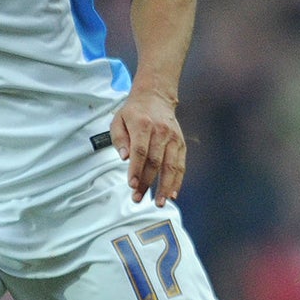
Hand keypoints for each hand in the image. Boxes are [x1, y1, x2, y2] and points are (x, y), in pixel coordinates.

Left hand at [111, 80, 185, 204]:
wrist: (156, 97)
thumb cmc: (134, 112)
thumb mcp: (118, 120)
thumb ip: (119, 139)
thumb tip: (124, 157)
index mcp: (143, 125)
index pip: (140, 151)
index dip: (136, 169)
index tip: (132, 185)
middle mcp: (161, 132)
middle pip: (155, 162)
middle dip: (147, 183)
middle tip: (138, 198)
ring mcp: (173, 138)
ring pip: (171, 166)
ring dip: (165, 186)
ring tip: (160, 202)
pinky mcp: (181, 144)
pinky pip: (181, 165)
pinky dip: (178, 181)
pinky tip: (173, 194)